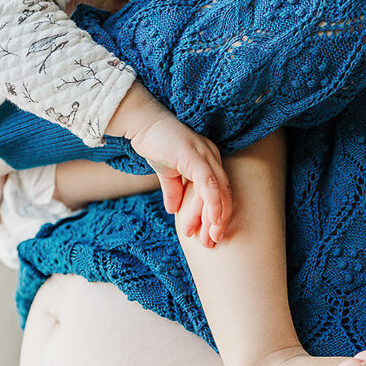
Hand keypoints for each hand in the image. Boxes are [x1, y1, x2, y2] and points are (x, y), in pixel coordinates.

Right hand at [106, 83, 230, 247]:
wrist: (142, 123)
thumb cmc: (156, 144)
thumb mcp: (167, 173)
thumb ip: (173, 190)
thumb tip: (173, 210)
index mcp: (209, 161)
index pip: (219, 192)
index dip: (217, 215)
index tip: (211, 236)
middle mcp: (212, 157)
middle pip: (224, 194)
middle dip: (219, 221)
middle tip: (212, 242)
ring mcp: (205, 155)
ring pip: (218, 191)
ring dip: (215, 217)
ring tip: (210, 237)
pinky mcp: (194, 155)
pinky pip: (208, 183)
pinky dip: (212, 202)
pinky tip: (211, 219)